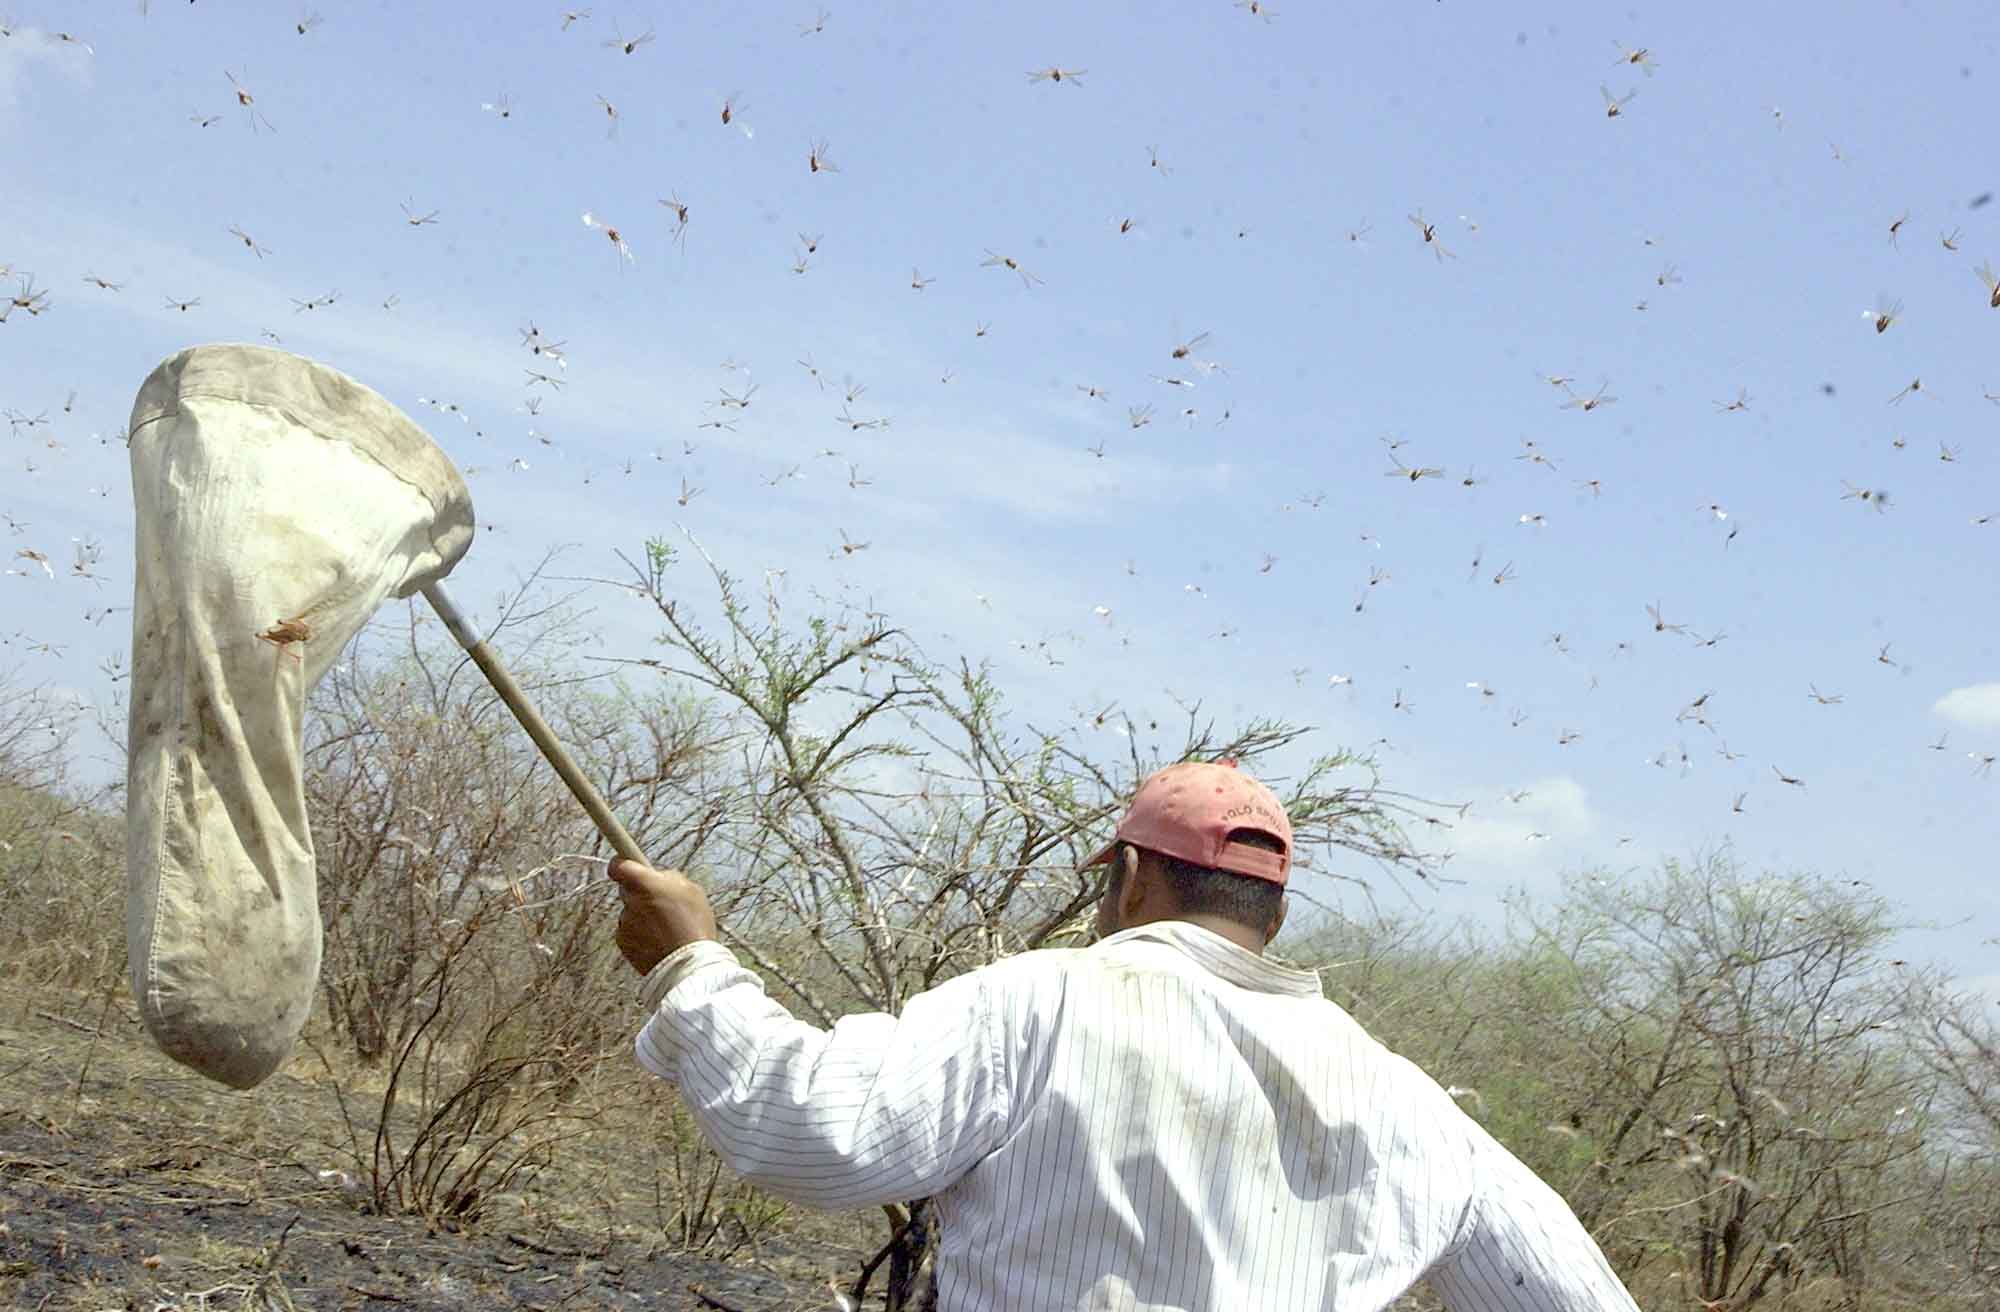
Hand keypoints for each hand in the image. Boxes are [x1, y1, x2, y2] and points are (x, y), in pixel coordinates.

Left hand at [607, 857, 720, 974]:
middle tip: (662, 902)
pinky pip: (630, 932)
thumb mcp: (692, 890)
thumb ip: (670, 878)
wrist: (687, 964)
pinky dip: (640, 935)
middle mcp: (630, 902)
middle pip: (627, 890)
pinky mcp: (623, 944)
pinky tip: (659, 940)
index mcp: (644, 884)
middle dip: (641, 893)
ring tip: (667, 927)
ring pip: (630, 913)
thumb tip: (661, 877)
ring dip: (643, 916)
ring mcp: (625, 924)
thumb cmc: (693, 926)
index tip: (626, 863)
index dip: (622, 863)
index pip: (619, 865)